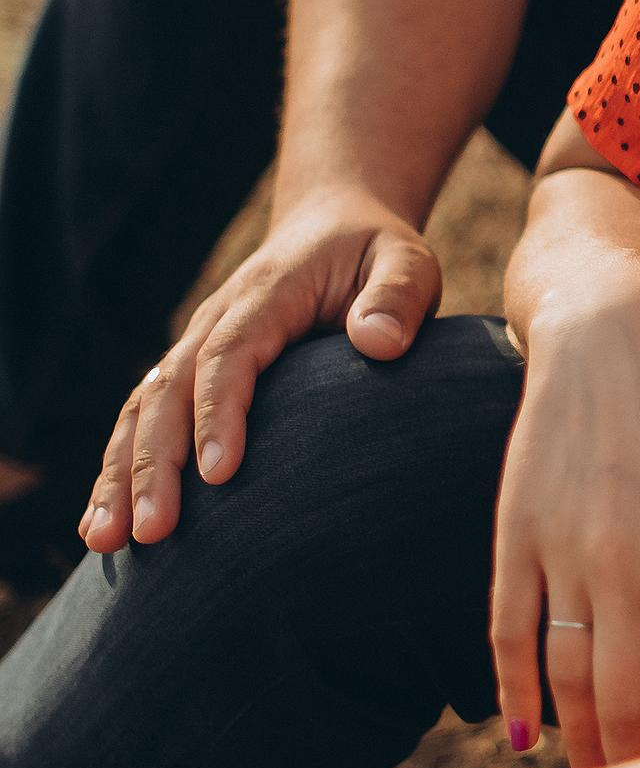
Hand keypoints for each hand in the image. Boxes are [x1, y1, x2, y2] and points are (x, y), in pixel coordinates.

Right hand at [80, 189, 441, 551]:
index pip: (230, 354)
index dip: (218, 412)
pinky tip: (107, 526)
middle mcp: (214, 321)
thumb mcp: (405, 263)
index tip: (217, 474)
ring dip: (120, 475)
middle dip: (154, 464)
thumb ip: (396, 296)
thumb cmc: (374, 255)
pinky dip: (118, 469)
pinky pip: (143, 420)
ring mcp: (194, 347)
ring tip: (106, 541)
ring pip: (142, 411)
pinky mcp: (189, 373)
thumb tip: (377, 341)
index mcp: (264, 296)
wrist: (331, 227)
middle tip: (153, 531)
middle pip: (169, 392)